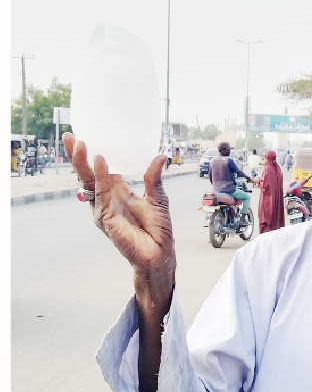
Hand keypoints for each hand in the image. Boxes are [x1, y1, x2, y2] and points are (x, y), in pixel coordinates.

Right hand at [62, 132, 175, 308]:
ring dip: (84, 164)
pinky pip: (101, 195)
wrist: (160, 254)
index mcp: (119, 193)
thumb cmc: (159, 230)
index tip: (86, 137)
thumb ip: (154, 178)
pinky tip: (99, 162)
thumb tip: (159, 156)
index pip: (101, 171)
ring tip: (81, 145)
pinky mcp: (106, 218)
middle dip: (78, 157)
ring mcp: (104, 209)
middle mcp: (109, 200)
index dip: (93, 156)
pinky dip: (99, 178)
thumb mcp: (158, 198)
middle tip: (71, 137)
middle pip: (88, 175)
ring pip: (89, 183)